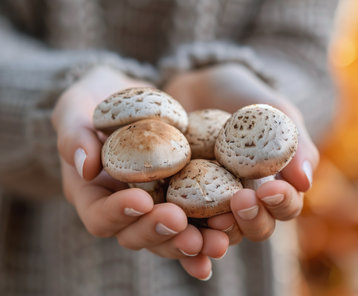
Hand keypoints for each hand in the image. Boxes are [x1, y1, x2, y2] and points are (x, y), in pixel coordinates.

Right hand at [51, 66, 225, 279]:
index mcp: (92, 194)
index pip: (99, 217)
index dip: (118, 214)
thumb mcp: (75, 107)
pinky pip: (197, 219)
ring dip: (193, 242)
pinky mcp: (181, 195)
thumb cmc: (94, 100)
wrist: (127, 96)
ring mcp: (155, 205)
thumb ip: (73, 134)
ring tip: (217, 240)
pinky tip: (230, 231)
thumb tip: (84, 166)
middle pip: (138, 236)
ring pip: (171, 235)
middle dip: (160, 233)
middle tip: (181, 224)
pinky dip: (212, 229)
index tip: (141, 200)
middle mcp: (125, 208)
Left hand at [164, 63, 318, 242]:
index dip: (282, 202)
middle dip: (252, 219)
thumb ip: (294, 143)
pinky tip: (180, 230)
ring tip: (212, 219)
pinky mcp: (179, 201)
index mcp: (273, 186)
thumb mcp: (276, 111)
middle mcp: (245, 202)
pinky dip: (182, 235)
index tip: (271, 188)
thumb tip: (305, 183)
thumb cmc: (245, 98)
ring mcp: (212, 205)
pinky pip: (182, 225)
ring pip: (220, 233)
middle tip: (241, 200)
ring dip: (219, 234)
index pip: (286, 206)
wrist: (200, 84)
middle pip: (256, 228)